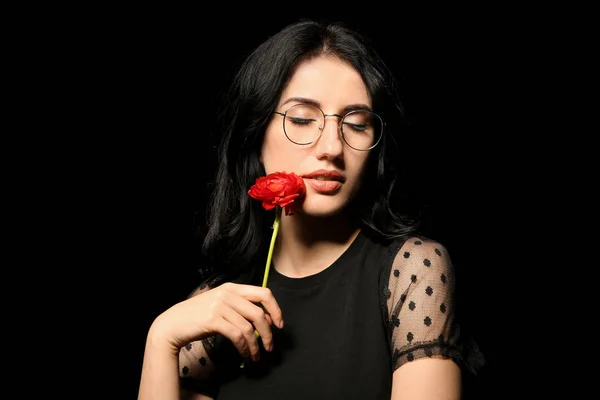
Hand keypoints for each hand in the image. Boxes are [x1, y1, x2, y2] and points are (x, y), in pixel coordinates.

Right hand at [149, 282, 283, 361]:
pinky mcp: (213, 319)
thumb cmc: (199, 316)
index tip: (279, 324)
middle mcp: (227, 294)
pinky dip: (244, 347)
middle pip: (259, 312)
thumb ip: (240, 307)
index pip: (263, 293)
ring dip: (256, 345)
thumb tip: (265, 320)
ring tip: (256, 355)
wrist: (173, 323)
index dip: (276, 309)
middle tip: (270, 346)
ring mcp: (220, 306)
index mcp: (232, 287)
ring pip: (249, 327)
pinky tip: (245, 353)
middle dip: (268, 332)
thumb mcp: (221, 304)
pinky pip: (237, 335)